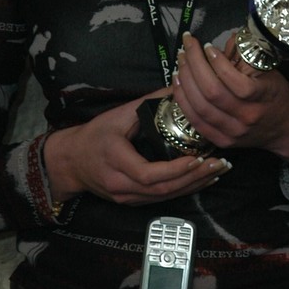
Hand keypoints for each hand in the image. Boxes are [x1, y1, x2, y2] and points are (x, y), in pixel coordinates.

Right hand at [45, 95, 228, 206]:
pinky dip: (183, 190)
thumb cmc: (93, 136)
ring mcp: (126, 197)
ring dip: (194, 185)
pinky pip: (161, 199)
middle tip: (218, 164)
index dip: (176, 170)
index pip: (148, 174)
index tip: (197, 157)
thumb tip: (177, 86)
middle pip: (162, 189)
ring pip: (165, 197)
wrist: (71, 162)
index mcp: (115, 161)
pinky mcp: (132, 201)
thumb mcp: (117, 115)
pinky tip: (201, 180)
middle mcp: (120, 185)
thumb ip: (148, 102)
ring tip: (217, 171)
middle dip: (194, 178)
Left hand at [171, 34, 288, 173]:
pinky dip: (183, 100)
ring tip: (180, 61)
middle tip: (187, 47)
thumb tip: (222, 41)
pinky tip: (178, 82)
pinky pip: (195, 121)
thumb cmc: (276, 95)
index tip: (208, 47)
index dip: (218, 63)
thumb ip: (246, 58)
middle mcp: (248, 117)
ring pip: (200, 107)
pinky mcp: (222, 141)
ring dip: (184, 81)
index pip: (237, 83)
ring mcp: (233, 132)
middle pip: (212, 93)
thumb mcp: (269, 72)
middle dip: (194, 65)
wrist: (285, 127)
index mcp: (264, 97)